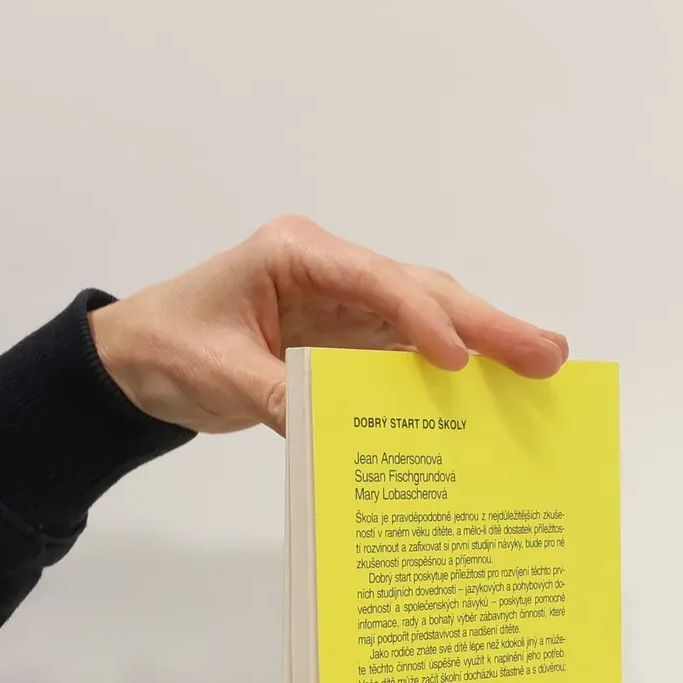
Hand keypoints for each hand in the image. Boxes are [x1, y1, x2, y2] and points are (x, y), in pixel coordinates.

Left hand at [88, 215, 568, 434]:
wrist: (135, 362)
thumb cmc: (167, 348)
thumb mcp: (216, 374)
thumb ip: (278, 396)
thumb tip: (336, 429)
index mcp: (295, 253)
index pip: (373, 279)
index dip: (419, 317)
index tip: (456, 358)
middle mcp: (331, 268)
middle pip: (420, 290)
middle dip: (484, 323)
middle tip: (546, 353)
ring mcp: (345, 302)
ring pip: (428, 316)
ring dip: (484, 343)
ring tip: (542, 366)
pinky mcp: (350, 337)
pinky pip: (409, 352)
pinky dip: (450, 370)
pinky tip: (492, 391)